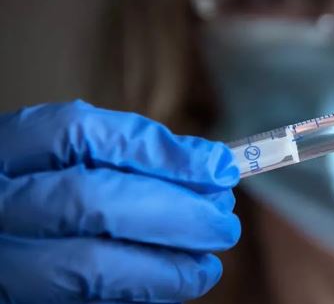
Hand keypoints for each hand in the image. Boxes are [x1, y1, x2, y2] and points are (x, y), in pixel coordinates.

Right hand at [0, 101, 240, 302]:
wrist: (2, 241)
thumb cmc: (49, 191)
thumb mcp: (74, 159)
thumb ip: (133, 157)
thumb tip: (213, 167)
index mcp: (10, 150)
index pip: (82, 134)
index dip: (159, 151)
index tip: (219, 168)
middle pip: (92, 200)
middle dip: (174, 213)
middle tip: (223, 224)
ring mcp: (1, 262)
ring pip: (89, 267)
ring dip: (165, 268)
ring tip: (206, 266)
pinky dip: (139, 295)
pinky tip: (169, 286)